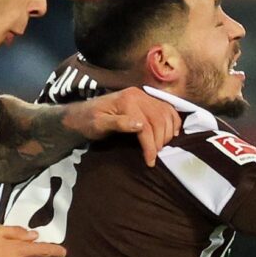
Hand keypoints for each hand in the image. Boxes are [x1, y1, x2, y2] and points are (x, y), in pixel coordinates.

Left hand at [63, 86, 180, 166]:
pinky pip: (167, 108)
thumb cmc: (88, 121)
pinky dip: (173, 120)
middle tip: (154, 156)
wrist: (82, 113)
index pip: (146, 125)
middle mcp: (139, 95)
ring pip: (166, 114)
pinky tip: (172, 133)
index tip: (150, 161)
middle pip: (159, 120)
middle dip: (160, 141)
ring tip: (160, 147)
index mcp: (127, 100)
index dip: (150, 145)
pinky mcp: (147, 99)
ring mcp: (144, 96)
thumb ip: (118, 124)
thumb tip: (140, 125)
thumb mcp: (99, 125)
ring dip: (168, 132)